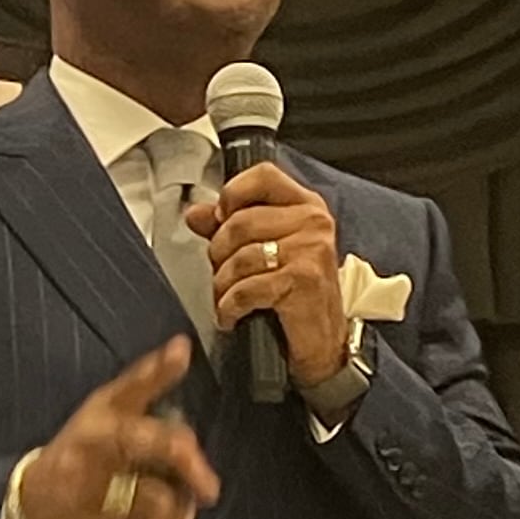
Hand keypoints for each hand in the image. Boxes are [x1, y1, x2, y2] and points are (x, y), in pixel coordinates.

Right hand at [18, 340, 221, 518]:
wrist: (31, 506)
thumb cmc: (82, 451)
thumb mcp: (108, 409)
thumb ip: (147, 381)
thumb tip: (183, 346)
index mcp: (101, 415)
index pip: (132, 387)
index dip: (158, 369)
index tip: (182, 351)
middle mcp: (94, 445)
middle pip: (157, 446)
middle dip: (190, 466)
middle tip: (208, 490)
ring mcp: (91, 487)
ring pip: (158, 499)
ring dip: (177, 510)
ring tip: (177, 510)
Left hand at [190, 162, 347, 385]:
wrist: (323, 342)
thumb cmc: (296, 295)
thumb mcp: (264, 251)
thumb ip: (229, 227)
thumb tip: (196, 214)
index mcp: (306, 206)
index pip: (263, 176)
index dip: (233, 194)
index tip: (221, 217)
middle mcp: (313, 222)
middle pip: (240, 221)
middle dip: (219, 253)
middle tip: (223, 272)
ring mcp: (310, 250)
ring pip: (239, 257)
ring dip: (223, 284)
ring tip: (228, 297)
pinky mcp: (303, 280)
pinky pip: (245, 288)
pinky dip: (229, 307)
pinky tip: (232, 314)